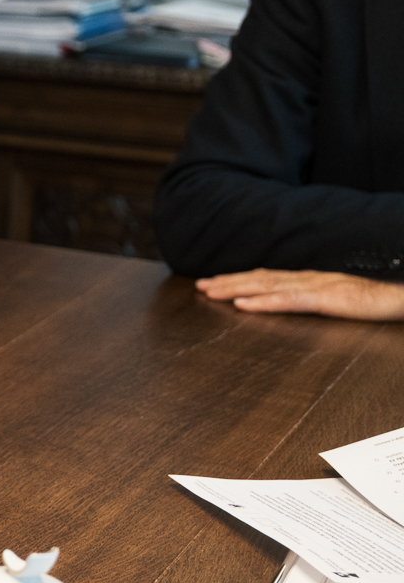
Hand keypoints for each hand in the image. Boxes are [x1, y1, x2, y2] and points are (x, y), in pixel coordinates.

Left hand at [195, 269, 403, 320]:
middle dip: (227, 281)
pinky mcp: (327, 299)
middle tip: (199, 286)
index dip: (239, 278)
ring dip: (234, 288)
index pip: (268, 276)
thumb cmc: (378, 295)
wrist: (403, 292)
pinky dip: (262, 302)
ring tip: (209, 291)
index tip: (214, 282)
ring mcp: (316, 287)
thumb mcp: (341, 297)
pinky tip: (242, 305)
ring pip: (267, 286)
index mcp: (310, 278)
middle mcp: (308, 278)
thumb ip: (318, 297)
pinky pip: (289, 301)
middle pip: (260, 278)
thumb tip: (296, 301)